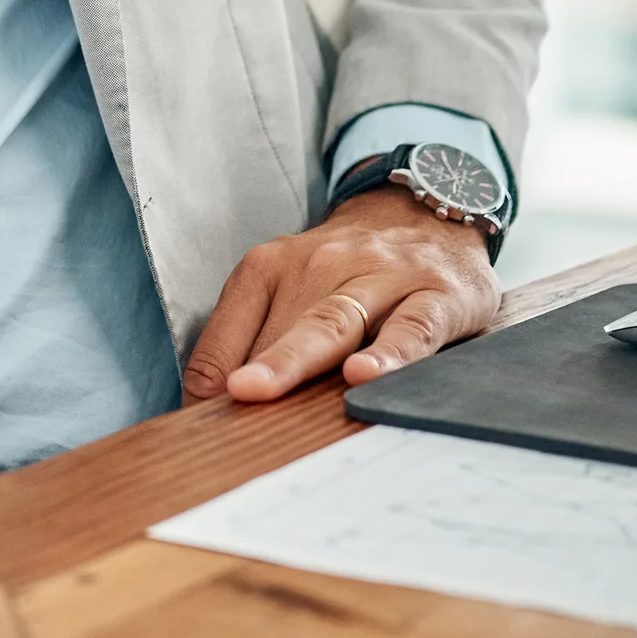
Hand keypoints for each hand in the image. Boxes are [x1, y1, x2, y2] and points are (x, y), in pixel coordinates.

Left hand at [183, 186, 499, 404]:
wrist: (428, 216)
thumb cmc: (350, 271)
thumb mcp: (293, 285)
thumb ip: (254, 339)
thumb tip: (210, 410)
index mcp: (272, 267)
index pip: (231, 328)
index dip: (213, 379)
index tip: (200, 422)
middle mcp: (322, 266)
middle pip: (283, 326)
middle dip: (255, 367)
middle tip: (231, 399)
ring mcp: (381, 278)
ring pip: (334, 324)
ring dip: (297, 358)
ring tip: (268, 388)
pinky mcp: (436, 296)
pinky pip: (410, 329)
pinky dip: (388, 353)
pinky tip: (364, 375)